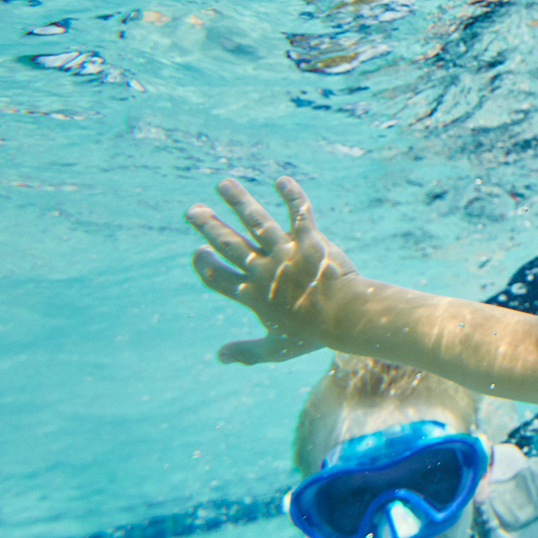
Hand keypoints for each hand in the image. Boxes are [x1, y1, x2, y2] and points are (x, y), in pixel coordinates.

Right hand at [185, 177, 357, 364]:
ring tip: (224, 184)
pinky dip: (291, 196)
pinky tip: (282, 181)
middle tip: (192, 210)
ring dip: (239, 201)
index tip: (198, 252)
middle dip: (209, 226)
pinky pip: (298, 213)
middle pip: (229, 245)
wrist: (344, 317)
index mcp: (252, 296)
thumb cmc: (311, 335)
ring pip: (256, 222)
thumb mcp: (274, 350)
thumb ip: (245, 352)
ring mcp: (285, 253)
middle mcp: (263, 270)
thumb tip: (219, 356)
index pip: (218, 278)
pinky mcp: (309, 240)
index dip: (205, 266)